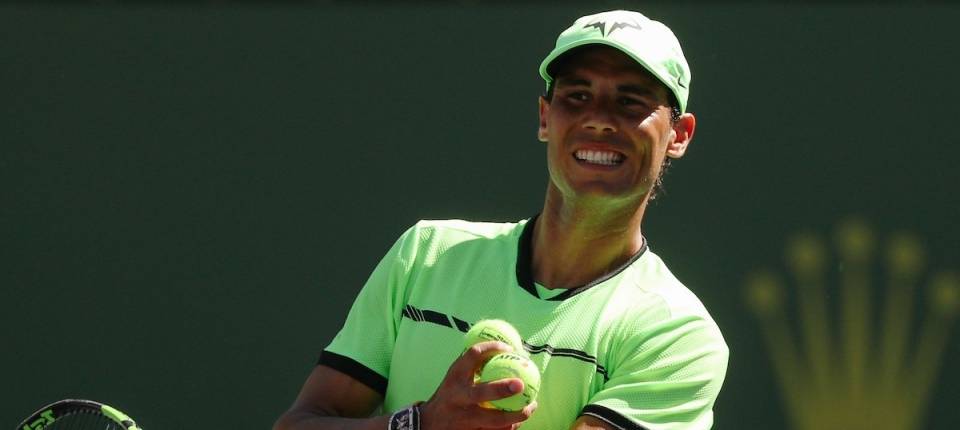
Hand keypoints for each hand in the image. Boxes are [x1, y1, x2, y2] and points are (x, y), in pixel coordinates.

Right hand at [419, 341, 537, 429]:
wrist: (429, 423)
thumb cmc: (450, 395)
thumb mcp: (455, 377)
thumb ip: (474, 365)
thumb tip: (505, 348)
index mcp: (455, 377)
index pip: (472, 355)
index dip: (491, 348)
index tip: (509, 348)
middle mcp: (458, 397)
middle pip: (481, 393)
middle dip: (501, 389)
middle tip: (520, 384)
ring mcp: (464, 419)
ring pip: (493, 420)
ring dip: (515, 415)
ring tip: (531, 406)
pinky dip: (509, 427)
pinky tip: (519, 421)